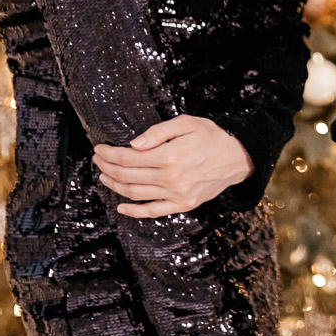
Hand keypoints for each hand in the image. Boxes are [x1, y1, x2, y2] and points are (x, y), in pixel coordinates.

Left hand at [93, 114, 250, 216]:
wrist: (237, 157)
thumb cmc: (211, 136)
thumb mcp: (186, 123)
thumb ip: (158, 132)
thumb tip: (133, 144)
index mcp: (170, 156)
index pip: (128, 158)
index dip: (110, 154)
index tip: (100, 149)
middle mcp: (171, 178)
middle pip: (127, 176)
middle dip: (107, 167)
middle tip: (98, 160)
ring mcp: (177, 194)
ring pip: (136, 194)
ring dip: (115, 186)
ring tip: (104, 176)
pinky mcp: (183, 204)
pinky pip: (153, 211)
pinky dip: (134, 211)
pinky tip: (121, 206)